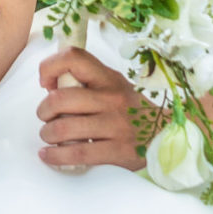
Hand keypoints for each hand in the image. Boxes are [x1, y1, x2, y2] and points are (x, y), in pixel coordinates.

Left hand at [36, 46, 144, 171]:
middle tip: (46, 117)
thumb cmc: (131, 111)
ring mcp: (116, 125)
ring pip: (64, 128)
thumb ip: (88, 83)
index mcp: (108, 79)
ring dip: (47, 134)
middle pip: (60, 99)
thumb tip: (51, 86)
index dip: (50, 68)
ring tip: (49, 136)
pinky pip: (77, 154)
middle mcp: (112, 99)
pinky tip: (50, 155)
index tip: (46, 84)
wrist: (168, 137)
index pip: (73, 57)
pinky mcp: (119, 151)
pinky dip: (56, 156)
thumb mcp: (114, 87)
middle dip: (44, 111)